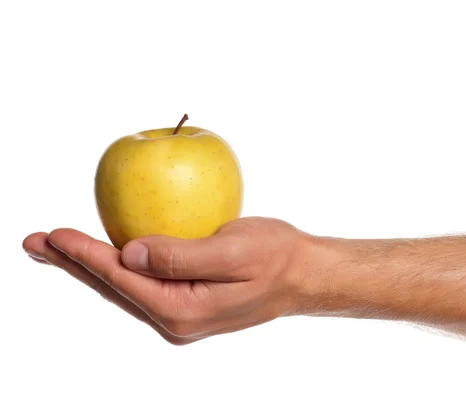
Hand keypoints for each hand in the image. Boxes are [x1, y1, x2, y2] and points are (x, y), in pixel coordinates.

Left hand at [22, 217, 312, 344]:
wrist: (302, 274)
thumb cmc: (277, 258)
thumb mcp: (234, 252)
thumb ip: (182, 255)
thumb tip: (130, 253)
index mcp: (184, 309)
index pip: (124, 279)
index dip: (86, 255)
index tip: (55, 234)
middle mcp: (176, 317)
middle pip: (115, 287)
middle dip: (74, 264)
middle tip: (35, 244)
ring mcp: (181, 311)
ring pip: (125, 286)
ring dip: (91, 265)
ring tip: (58, 249)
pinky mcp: (188, 299)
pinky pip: (143, 282)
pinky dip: (118, 265)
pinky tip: (107, 255)